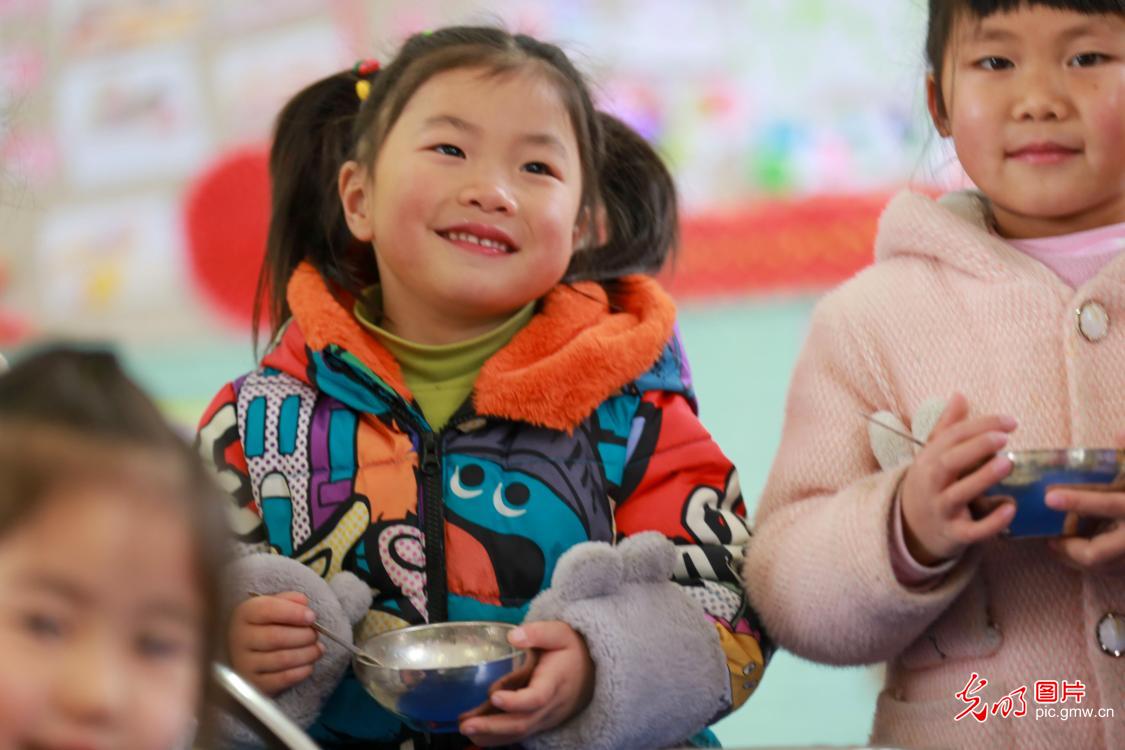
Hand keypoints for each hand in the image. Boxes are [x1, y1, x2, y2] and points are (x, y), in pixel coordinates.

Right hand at [228, 591, 324, 695]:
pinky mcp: (253, 684)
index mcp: (245, 614)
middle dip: (304, 635)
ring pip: (282, 659)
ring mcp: (244, 663)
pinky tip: (309, 665)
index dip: (293, 613)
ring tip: (317, 649)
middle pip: (276, 637)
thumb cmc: (266, 625)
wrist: (248, 653)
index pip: (267, 610)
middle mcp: (240, 638)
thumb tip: (304, 603)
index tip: (311, 617)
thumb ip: (288, 600)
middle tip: (315, 635)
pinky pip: (281, 679)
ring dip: (307, 654)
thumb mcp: (273, 606)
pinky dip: (301, 672)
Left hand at [459, 621, 594, 745]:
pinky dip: (497, 738)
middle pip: (523, 722)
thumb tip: (513, 635)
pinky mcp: (540, 722)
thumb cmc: (571, 650)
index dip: (516, 701)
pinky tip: (477, 735)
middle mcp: (551, 705)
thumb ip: (537, 633)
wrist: (592, 671)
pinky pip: (519, 734)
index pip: (537, 697)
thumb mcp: (559, 633)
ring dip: (491, 735)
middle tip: (465, 725)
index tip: (494, 696)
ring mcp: (546, 717)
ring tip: (465, 730)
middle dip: (493, 727)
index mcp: (555, 681)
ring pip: (519, 732)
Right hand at [900, 393, 1017, 564]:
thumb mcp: (932, 456)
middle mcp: (932, 483)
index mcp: (929, 460)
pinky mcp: (954, 534)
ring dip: (982, 479)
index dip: (980, 426)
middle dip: (975, 448)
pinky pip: (972, 530)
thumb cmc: (931, 484)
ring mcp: (942, 509)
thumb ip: (948, 427)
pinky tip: (1010, 508)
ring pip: (959, 494)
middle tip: (1004, 438)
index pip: (952, 438)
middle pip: (949, 462)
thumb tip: (960, 395)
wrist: (910, 528)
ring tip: (1006, 464)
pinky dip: (991, 522)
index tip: (1010, 422)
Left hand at [1045, 431, 1124, 573]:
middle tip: (1049, 537)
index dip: (1080, 501)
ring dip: (1075, 559)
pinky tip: (1076, 552)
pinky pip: (1110, 572)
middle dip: (1069, 548)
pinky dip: (1091, 565)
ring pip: (1100, 568)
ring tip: (1056, 544)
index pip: (1110, 504)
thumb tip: (1119, 433)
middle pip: (1097, 554)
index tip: (1051, 497)